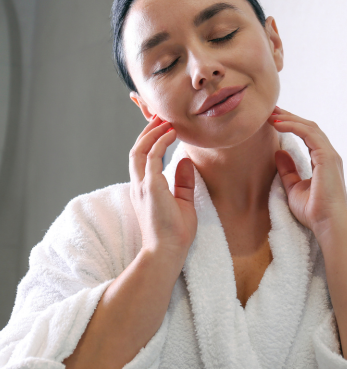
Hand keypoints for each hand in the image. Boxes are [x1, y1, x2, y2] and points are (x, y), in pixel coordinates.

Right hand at [129, 116, 196, 256]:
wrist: (168, 254)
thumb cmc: (175, 233)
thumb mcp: (182, 202)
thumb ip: (182, 182)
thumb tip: (184, 160)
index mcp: (144, 189)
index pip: (142, 158)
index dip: (149, 140)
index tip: (161, 127)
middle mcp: (138, 185)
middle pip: (137, 149)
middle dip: (147, 131)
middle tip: (161, 117)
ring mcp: (142, 185)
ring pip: (140, 150)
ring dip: (151, 132)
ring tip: (165, 120)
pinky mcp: (150, 187)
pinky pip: (152, 157)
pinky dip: (160, 142)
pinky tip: (171, 133)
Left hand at [269, 106, 346, 240]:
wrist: (328, 225)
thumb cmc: (314, 211)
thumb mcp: (293, 188)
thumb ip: (288, 170)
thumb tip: (278, 152)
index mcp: (323, 161)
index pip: (307, 135)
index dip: (291, 124)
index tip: (273, 119)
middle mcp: (328, 155)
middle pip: (308, 127)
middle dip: (289, 117)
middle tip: (270, 110)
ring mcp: (330, 155)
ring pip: (309, 127)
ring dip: (289, 118)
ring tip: (271, 115)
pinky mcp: (327, 158)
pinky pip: (309, 134)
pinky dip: (293, 126)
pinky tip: (278, 124)